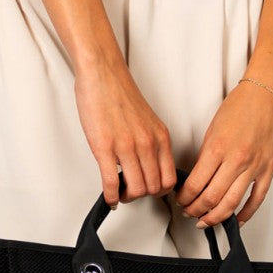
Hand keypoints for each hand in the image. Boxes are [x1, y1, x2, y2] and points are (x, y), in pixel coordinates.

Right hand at [74, 59, 176, 207]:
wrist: (103, 74)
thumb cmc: (121, 95)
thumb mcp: (148, 122)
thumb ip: (152, 144)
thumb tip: (148, 167)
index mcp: (161, 138)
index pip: (170, 179)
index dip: (160, 192)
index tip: (149, 191)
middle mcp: (147, 144)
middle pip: (153, 188)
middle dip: (142, 196)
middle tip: (131, 193)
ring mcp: (127, 147)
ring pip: (136, 190)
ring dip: (127, 198)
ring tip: (120, 193)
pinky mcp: (105, 148)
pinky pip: (111, 183)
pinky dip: (111, 197)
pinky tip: (109, 198)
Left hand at [173, 80, 272, 226]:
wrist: (269, 92)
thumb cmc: (242, 105)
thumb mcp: (213, 129)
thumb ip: (206, 156)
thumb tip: (196, 179)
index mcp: (217, 148)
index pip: (195, 185)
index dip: (184, 198)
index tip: (181, 200)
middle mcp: (236, 160)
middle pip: (210, 199)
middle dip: (195, 210)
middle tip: (189, 212)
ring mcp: (254, 167)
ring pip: (231, 204)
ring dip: (214, 217)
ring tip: (205, 221)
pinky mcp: (268, 169)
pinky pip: (256, 199)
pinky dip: (245, 214)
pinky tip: (236, 220)